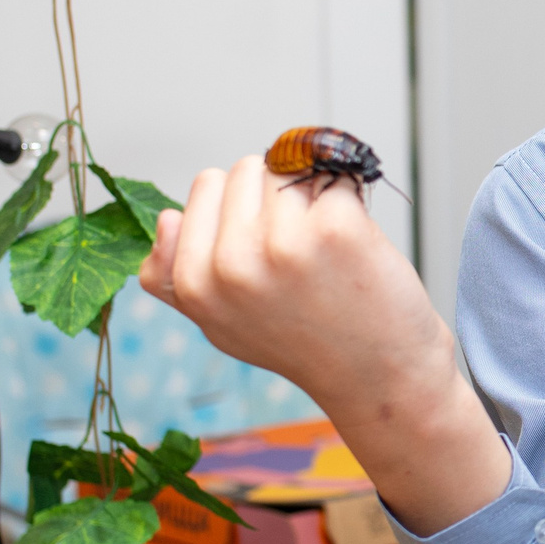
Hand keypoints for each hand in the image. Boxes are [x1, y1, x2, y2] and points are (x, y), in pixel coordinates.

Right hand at [140, 156, 450, 403]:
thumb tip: (167, 218)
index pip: (206, 186)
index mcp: (195, 282)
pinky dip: (351, 200)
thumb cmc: (304, 342)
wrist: (378, 374)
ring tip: (326, 253)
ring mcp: (284, 243)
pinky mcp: (336, 229)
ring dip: (314, 198)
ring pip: (292, 169)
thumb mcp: (221, 324)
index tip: (266, 246)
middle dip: (275, 198)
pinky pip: (338, 176)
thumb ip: (177, 278)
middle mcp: (232, 263)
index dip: (242, 206)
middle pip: (247, 169)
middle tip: (300, 253)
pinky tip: (355, 245)